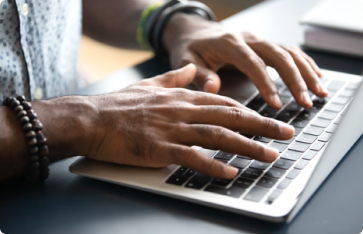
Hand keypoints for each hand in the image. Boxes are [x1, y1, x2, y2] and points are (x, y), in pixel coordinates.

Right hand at [85, 64, 293, 178]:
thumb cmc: (120, 105)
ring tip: (269, 155)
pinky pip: (192, 157)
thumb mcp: (150, 85)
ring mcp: (172, 130)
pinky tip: (230, 172)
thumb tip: (190, 72)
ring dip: (246, 146)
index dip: (251, 111)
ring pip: (218, 136)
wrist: (92, 118)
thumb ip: (174, 78)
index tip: (270, 119)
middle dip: (262, 126)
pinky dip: (213, 165)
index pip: (225, 103)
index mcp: (182, 97)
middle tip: (286, 134)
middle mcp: (183, 111)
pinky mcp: (159, 149)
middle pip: (230, 117)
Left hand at [163, 14, 328, 108]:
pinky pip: (288, 51)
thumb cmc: (190, 48)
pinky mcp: (263, 45)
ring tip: (320, 93)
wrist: (194, 32)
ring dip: (306, 72)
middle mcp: (248, 39)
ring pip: (288, 52)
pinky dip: (304, 63)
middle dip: (295, 79)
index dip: (266, 83)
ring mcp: (258, 40)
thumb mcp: (186, 61)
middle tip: (306, 102)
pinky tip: (317, 76)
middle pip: (278, 55)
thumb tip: (213, 88)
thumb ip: (198, 74)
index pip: (252, 63)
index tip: (276, 104)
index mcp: (229, 43)